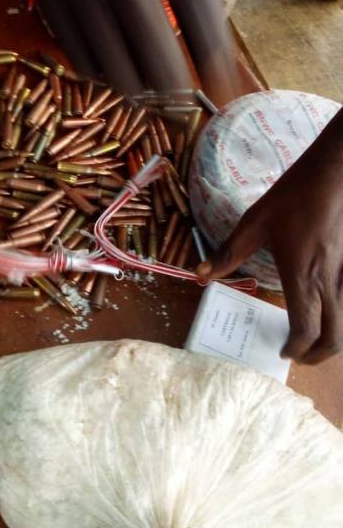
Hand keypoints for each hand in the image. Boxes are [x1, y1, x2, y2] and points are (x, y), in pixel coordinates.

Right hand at [13, 0, 240, 99]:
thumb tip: (201, 34)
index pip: (203, 19)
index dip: (216, 62)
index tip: (223, 84)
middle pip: (158, 60)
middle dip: (176, 91)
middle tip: (184, 98)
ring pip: (116, 71)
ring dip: (138, 89)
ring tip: (148, 87)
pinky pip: (79, 59)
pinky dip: (100, 74)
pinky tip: (111, 66)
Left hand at [196, 109, 342, 364]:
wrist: (336, 171)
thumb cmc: (295, 195)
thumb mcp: (254, 222)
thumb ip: (228, 253)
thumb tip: (199, 276)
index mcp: (303, 275)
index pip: (305, 329)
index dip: (294, 348)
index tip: (281, 352)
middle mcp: (330, 282)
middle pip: (336, 337)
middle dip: (319, 356)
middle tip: (300, 355)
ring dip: (334, 339)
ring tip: (314, 337)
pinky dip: (342, 316)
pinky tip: (328, 307)